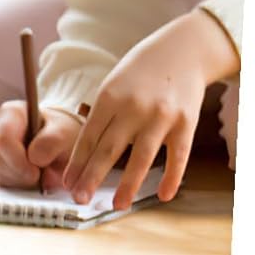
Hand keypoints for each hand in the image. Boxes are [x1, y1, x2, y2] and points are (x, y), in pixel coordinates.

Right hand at [0, 102, 82, 192]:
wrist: (60, 140)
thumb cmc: (60, 132)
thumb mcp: (65, 131)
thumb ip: (52, 141)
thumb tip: (35, 158)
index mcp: (10, 112)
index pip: (3, 140)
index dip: (18, 160)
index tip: (36, 172)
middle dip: (21, 171)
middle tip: (40, 173)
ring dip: (21, 177)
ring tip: (38, 169)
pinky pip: (1, 178)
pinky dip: (18, 181)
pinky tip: (30, 173)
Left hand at [64, 9, 238, 208]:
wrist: (183, 50)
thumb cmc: (139, 72)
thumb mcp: (112, 86)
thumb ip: (102, 117)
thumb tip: (84, 154)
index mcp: (109, 97)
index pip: (88, 136)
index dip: (76, 162)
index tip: (67, 182)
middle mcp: (134, 107)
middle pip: (108, 149)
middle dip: (92, 177)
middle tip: (78, 198)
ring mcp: (162, 115)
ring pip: (141, 157)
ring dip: (128, 185)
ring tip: (117, 204)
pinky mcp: (187, 122)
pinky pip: (178, 156)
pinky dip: (171, 177)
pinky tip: (162, 195)